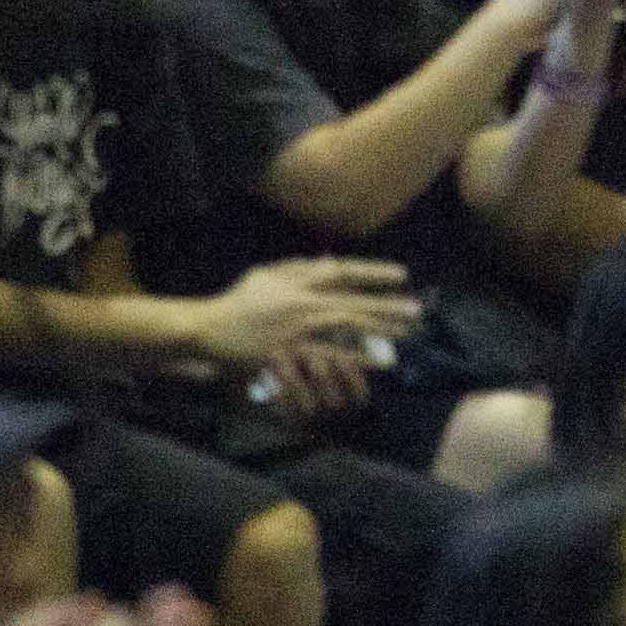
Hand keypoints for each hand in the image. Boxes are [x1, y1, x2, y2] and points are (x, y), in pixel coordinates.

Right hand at [200, 258, 413, 375]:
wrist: (207, 329)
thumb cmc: (239, 300)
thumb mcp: (268, 274)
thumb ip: (300, 267)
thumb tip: (331, 262)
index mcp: (296, 280)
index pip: (343, 272)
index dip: (373, 273)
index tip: (403, 275)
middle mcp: (299, 303)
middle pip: (351, 303)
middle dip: (386, 307)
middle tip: (417, 311)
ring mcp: (294, 331)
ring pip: (343, 332)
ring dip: (376, 334)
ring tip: (405, 336)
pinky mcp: (287, 354)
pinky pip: (325, 359)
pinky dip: (350, 361)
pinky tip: (374, 364)